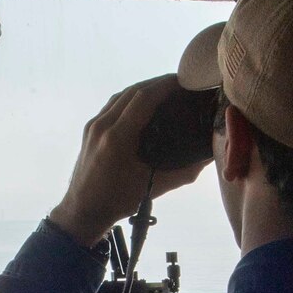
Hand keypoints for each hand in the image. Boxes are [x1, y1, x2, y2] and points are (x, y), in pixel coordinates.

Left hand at [48, 75, 209, 247]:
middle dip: (158, 83)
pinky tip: (145, 103)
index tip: (186, 81)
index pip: (144, 98)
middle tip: (182, 83)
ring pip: (121, 96)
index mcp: (116, 138)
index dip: (166, 85)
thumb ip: (184, 172)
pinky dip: (131, 98)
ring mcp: (94, 125)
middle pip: (133, 91)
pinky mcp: (90, 129)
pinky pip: (113, 105)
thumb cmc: (117, 202)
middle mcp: (102, 126)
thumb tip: (210, 157)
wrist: (82, 211)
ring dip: (144, 88)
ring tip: (166, 89)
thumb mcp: (152, 187)